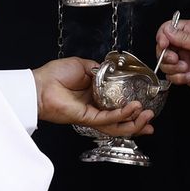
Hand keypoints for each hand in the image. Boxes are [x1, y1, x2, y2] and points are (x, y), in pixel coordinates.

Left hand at [33, 57, 153, 135]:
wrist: (40, 84)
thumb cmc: (56, 74)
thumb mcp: (85, 65)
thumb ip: (101, 70)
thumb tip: (115, 71)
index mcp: (95, 95)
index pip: (118, 105)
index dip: (132, 107)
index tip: (145, 104)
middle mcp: (95, 107)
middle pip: (120, 120)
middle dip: (138, 121)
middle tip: (150, 116)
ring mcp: (91, 115)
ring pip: (116, 125)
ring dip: (134, 122)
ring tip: (147, 116)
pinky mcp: (86, 118)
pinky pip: (107, 119)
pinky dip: (121, 114)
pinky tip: (133, 108)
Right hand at [156, 18, 189, 95]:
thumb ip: (185, 38)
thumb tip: (168, 31)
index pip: (168, 28)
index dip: (163, 36)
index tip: (164, 44)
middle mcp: (186, 45)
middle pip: (162, 47)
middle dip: (165, 54)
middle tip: (175, 59)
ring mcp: (185, 59)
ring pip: (165, 63)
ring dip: (173, 67)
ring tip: (187, 68)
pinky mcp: (186, 73)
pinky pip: (172, 76)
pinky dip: (178, 78)